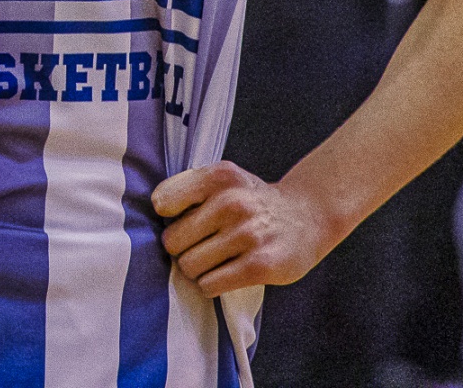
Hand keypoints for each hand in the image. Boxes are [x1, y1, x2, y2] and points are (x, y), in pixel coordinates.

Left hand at [154, 162, 331, 296]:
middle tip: (200, 246)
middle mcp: (232, 202)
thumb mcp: (225, 179)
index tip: (182, 219)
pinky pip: (210, 284)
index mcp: (219, 177)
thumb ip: (189, 187)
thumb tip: (154, 211)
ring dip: (197, 269)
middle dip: (182, 248)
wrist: (308, 216)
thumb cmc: (254, 200)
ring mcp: (247, 234)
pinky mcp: (260, 265)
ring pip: (190, 266)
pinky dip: (210, 285)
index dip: (169, 217)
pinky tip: (225, 274)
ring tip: (215, 260)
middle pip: (173, 241)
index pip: (163, 201)